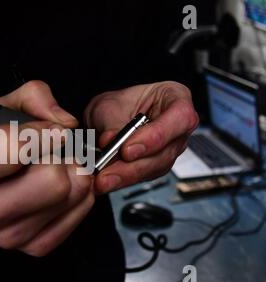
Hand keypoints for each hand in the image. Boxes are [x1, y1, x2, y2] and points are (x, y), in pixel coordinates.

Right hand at [0, 81, 94, 256]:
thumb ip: (31, 98)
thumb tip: (66, 123)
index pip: (10, 151)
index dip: (41, 134)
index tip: (52, 130)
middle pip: (52, 181)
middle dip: (60, 158)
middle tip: (55, 151)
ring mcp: (9, 236)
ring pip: (72, 196)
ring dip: (73, 173)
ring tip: (57, 166)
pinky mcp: (34, 247)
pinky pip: (80, 212)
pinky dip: (80, 194)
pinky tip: (63, 187)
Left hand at [84, 81, 198, 193]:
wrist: (109, 117)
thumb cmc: (117, 104)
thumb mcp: (109, 105)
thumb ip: (111, 122)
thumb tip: (110, 141)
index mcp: (175, 98)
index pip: (179, 117)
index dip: (155, 137)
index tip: (127, 150)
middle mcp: (178, 126)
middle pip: (166, 151)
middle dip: (134, 165)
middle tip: (108, 173)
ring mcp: (170, 148)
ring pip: (155, 167)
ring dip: (126, 177)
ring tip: (103, 180)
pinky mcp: (157, 165)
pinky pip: (144, 176)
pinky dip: (123, 179)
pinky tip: (108, 181)